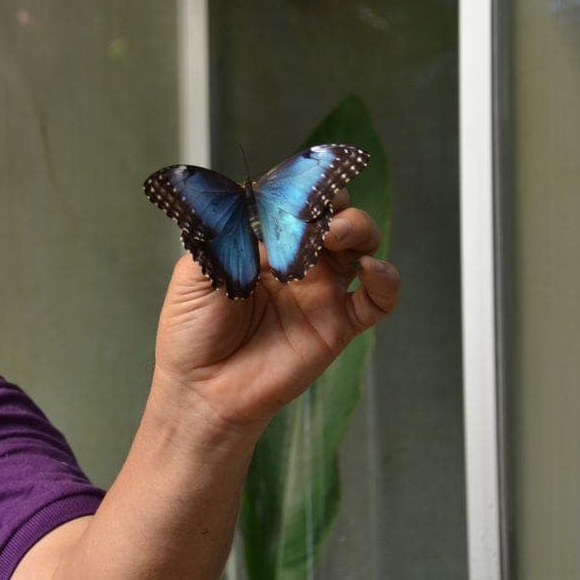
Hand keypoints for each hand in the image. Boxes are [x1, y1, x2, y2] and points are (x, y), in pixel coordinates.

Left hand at [149, 192, 399, 436]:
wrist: (203, 390)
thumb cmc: (192, 332)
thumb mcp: (196, 272)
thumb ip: (225, 236)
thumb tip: (257, 204)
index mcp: (261, 242)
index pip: (290, 201)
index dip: (295, 189)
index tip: (291, 189)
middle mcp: (296, 261)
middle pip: (332, 213)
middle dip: (331, 201)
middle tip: (314, 213)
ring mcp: (320, 290)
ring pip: (360, 243)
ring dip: (357, 228)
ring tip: (336, 235)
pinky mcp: (339, 323)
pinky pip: (379, 298)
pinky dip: (387, 278)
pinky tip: (371, 269)